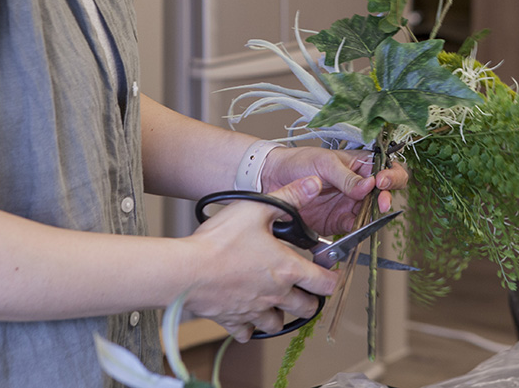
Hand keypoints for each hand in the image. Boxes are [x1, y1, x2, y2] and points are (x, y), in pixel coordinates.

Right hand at [182, 176, 337, 341]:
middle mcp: (275, 294)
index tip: (330, 275)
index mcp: (287, 269)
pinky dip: (250, 327)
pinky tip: (246, 314)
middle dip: (310, 300)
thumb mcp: (257, 208)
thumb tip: (313, 185)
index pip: (325, 283)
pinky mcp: (232, 320)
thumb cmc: (220, 242)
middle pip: (306, 308)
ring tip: (277, 302)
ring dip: (281, 315)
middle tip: (306, 290)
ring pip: (278, 324)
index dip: (332, 279)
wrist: (186, 271)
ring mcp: (254, 311)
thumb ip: (289, 197)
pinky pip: (247, 332)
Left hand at [261, 146, 408, 235]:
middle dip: (386, 199)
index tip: (382, 182)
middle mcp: (359, 186)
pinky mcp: (338, 221)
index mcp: (359, 165)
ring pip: (372, 214)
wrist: (272, 178)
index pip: (386, 169)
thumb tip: (368, 186)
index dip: (391, 176)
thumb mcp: (324, 163)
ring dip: (373, 217)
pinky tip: (355, 228)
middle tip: (381, 203)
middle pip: (384, 194)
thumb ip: (347, 177)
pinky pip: (355, 228)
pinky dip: (358, 231)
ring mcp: (349, 204)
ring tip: (368, 217)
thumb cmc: (299, 161)